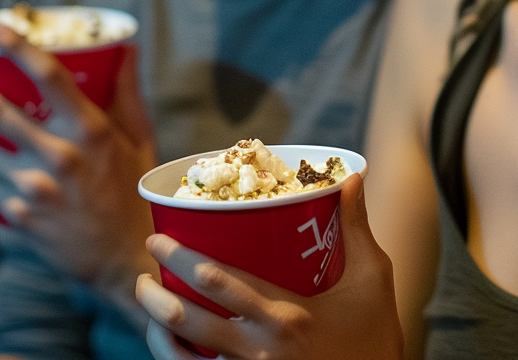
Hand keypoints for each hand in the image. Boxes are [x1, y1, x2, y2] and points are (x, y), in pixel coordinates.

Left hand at [0, 18, 158, 322]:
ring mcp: (32, 188)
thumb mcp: (141, 139)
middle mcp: (58, 156)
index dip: (17, 45)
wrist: (126, 260)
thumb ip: (128, 93)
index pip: (49, 76)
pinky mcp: (15, 215)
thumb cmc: (138, 193)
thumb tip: (125, 49)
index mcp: (91, 131)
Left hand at [136, 173, 402, 359]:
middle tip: (143, 273)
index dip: (182, 259)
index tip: (158, 240)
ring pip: (185, 357)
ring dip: (158, 331)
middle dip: (156, 295)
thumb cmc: (375, 336)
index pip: (221, 283)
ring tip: (149, 306)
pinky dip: (177, 359)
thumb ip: (356, 226)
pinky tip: (171, 342)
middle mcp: (261, 350)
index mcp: (288, 315)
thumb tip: (352, 176)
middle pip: (191, 321)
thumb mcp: (372, 278)